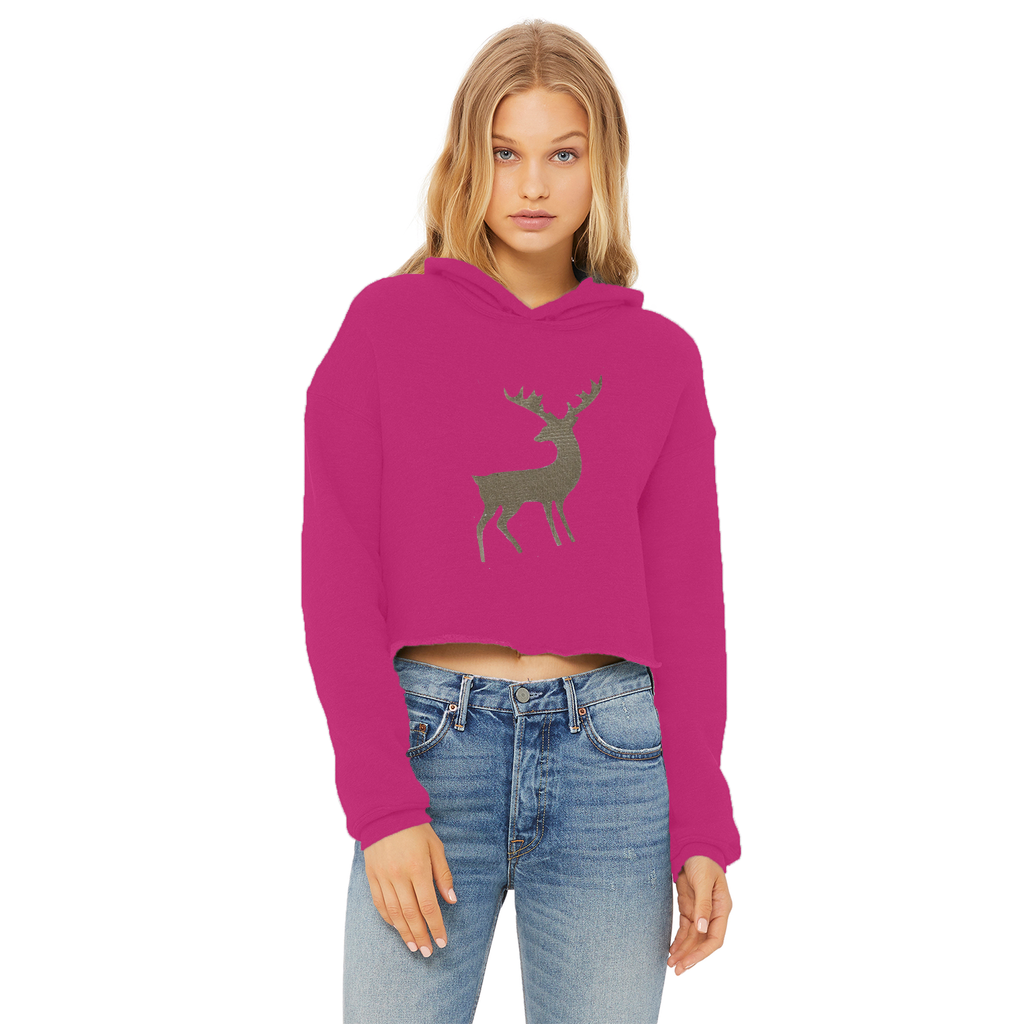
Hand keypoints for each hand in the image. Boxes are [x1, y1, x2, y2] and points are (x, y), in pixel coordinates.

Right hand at [363, 823, 456, 956]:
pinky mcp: (372, 876)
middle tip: (429, 951)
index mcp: (418, 867)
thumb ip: (443, 874)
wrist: (384, 812)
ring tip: (414, 946)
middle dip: (421, 936)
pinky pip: (379, 904)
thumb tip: (451, 900)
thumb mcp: (435, 846)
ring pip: (394, 913)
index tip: (442, 941)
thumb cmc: (415, 828)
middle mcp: (399, 875)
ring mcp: (383, 877)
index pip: (428, 905)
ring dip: (405, 933)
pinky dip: (389, 919)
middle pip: (411, 914)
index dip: (436, 926)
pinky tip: (397, 928)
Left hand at [666, 855, 731, 974]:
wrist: (693, 848)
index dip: (702, 952)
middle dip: (691, 957)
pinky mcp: (690, 909)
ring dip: (683, 951)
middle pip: (703, 942)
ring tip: (671, 964)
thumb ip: (703, 904)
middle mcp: (712, 914)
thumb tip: (702, 928)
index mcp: (722, 909)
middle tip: (677, 969)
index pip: (715, 938)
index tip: (689, 961)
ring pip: (693, 939)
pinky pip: (685, 930)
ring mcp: (701, 913)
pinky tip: (672, 951)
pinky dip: (679, 941)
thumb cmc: (703, 862)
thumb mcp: (704, 881)